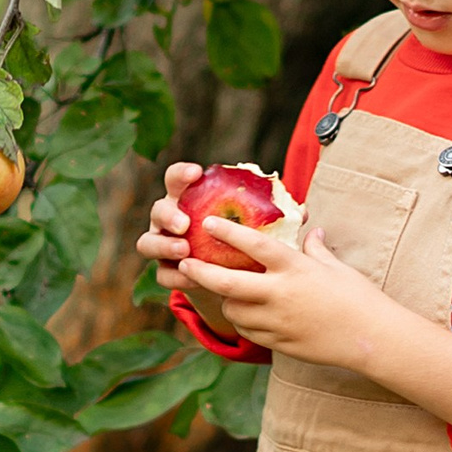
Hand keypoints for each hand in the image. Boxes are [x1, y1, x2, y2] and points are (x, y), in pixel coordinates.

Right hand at [138, 159, 278, 332]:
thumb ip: (270, 216)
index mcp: (190, 200)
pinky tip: (190, 279)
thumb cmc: (243, 242)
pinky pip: (163, 274)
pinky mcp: (167, 272)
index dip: (183, 174)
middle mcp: (172, 220)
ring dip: (164, 245)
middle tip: (185, 223)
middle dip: (168, 214)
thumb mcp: (254, 227)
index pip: (178, 179)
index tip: (197, 173)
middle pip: (158, 210)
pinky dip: (175, 276)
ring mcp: (164, 246)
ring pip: (148, 243)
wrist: (231, 276)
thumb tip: (303, 212)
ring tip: (185, 250)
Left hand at [176, 211, 388, 366]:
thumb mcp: (338, 268)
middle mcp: (281, 295)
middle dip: (201, 273)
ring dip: (225, 301)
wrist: (372, 338)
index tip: (208, 223)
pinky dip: (242, 322)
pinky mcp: (279, 343)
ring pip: (234, 312)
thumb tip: (311, 231)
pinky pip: (249, 332)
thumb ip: (316, 250)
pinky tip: (246, 315)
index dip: (228, 233)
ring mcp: (278, 322)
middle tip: (184, 264)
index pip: (255, 245)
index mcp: (296, 269)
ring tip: (224, 293)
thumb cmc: (359, 298)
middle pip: (228, 283)